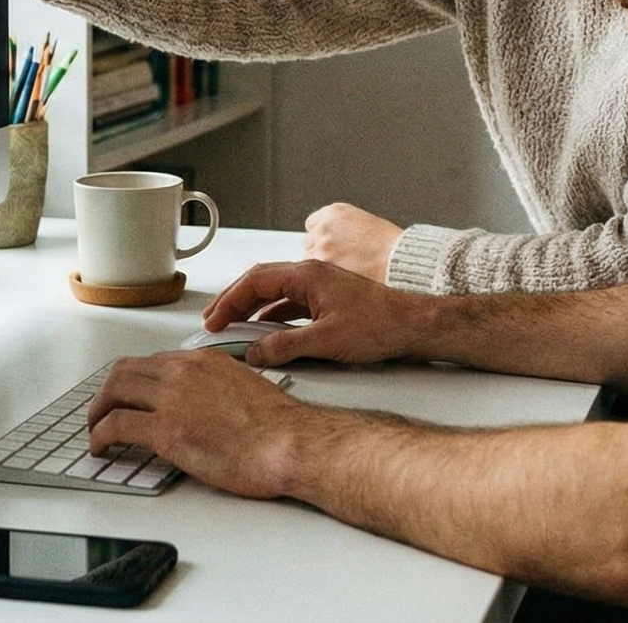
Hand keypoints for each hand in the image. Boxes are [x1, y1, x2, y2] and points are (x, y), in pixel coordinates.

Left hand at [88, 350, 318, 498]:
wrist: (290, 443)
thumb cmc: (279, 425)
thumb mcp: (244, 388)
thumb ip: (216, 388)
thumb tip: (204, 405)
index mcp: (203, 360)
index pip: (153, 362)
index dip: (135, 380)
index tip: (130, 395)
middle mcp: (182, 373)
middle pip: (124, 371)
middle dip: (107, 392)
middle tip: (102, 409)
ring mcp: (171, 400)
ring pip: (113, 393)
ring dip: (97, 412)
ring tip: (95, 429)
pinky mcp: (165, 431)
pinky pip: (116, 426)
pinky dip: (99, 436)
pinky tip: (100, 447)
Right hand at [203, 260, 436, 366]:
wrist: (413, 324)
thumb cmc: (380, 325)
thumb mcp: (326, 340)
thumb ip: (286, 346)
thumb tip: (255, 352)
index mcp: (307, 275)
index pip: (255, 281)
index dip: (229, 301)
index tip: (214, 320)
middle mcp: (311, 274)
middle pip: (260, 281)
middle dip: (234, 301)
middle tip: (214, 322)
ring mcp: (320, 285)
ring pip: (275, 292)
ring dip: (252, 308)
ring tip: (234, 326)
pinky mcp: (328, 299)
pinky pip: (290, 302)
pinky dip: (272, 315)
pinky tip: (267, 330)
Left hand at [303, 202, 405, 282]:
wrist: (399, 262)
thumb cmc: (393, 248)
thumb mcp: (367, 225)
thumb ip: (345, 230)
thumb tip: (336, 244)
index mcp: (335, 212)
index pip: (313, 224)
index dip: (323, 237)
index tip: (331, 246)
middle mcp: (324, 227)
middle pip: (309, 242)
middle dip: (320, 252)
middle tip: (339, 264)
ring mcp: (321, 246)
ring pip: (309, 259)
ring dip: (321, 267)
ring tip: (343, 275)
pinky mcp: (322, 266)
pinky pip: (312, 275)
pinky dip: (322, 280)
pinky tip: (340, 282)